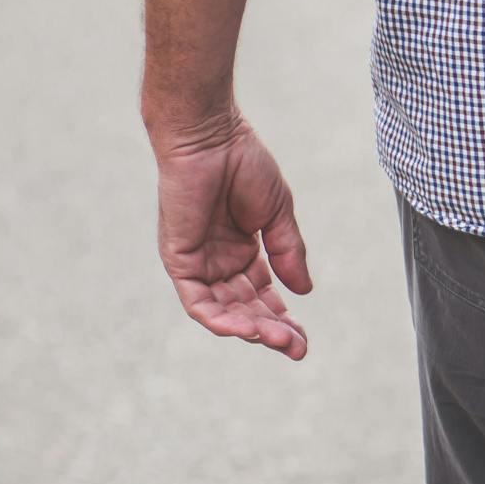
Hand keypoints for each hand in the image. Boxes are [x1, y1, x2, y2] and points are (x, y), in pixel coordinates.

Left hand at [150, 113, 312, 360]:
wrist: (211, 136)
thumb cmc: (243, 163)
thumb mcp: (278, 214)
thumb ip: (289, 252)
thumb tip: (306, 292)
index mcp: (242, 251)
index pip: (263, 296)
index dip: (283, 319)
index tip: (303, 340)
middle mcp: (218, 261)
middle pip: (245, 309)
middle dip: (271, 331)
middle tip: (297, 347)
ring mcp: (198, 262)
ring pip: (222, 311)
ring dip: (249, 329)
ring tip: (277, 340)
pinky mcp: (179, 259)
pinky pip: (197, 300)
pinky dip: (219, 318)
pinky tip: (245, 328)